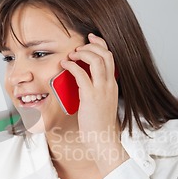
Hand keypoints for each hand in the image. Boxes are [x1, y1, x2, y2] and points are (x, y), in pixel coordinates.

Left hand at [60, 33, 128, 173]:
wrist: (103, 139)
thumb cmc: (99, 124)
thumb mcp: (101, 103)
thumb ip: (96, 90)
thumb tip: (84, 82)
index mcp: (112, 84)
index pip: (110, 56)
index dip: (100, 44)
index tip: (89, 39)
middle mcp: (109, 84)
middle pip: (106, 53)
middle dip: (91, 45)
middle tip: (78, 47)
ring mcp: (102, 90)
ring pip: (96, 60)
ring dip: (82, 53)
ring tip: (71, 55)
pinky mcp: (91, 97)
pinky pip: (82, 74)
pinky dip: (72, 66)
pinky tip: (65, 65)